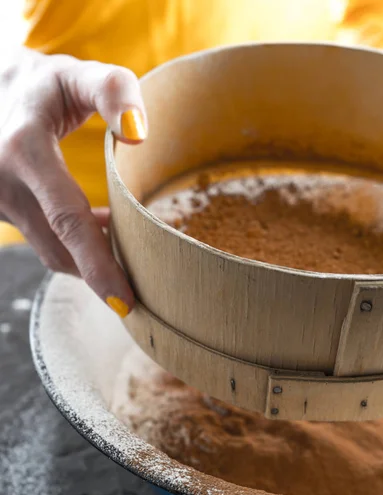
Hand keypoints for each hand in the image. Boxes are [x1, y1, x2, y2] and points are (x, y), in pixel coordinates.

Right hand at [0, 48, 147, 316]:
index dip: (97, 262)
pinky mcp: (4, 212)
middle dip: (98, 276)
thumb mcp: (77, 75)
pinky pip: (44, 242)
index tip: (123, 299)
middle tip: (137, 295)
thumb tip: (139, 134)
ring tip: (127, 257)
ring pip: (50, 252)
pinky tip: (102, 235)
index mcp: (24, 150)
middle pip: (59, 249)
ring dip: (88, 262)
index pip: (67, 219)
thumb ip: (112, 91)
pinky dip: (74, 248)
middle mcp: (3, 184)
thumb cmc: (45, 86)